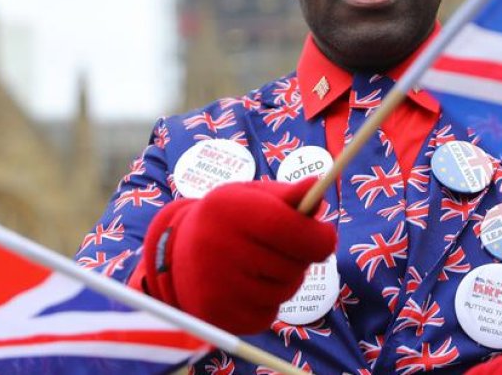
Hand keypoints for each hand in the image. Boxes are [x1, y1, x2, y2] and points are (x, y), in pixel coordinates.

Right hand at [143, 179, 336, 333]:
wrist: (177, 254)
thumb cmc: (227, 219)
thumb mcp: (251, 196)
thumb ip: (286, 195)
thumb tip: (317, 186)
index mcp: (229, 210)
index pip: (288, 229)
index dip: (318, 236)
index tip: (324, 236)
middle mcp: (218, 248)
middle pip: (293, 265)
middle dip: (301, 258)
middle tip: (284, 249)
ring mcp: (216, 285)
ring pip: (285, 291)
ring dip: (285, 280)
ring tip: (261, 265)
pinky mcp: (219, 315)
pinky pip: (269, 313)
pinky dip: (269, 302)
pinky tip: (248, 286)